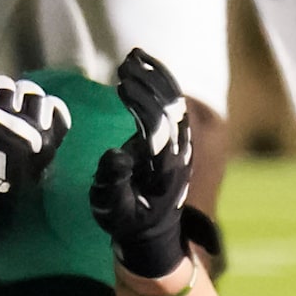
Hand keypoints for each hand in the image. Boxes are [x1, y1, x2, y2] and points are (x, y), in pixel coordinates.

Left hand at [0, 72, 70, 260]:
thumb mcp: (29, 173)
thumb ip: (38, 149)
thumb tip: (40, 127)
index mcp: (42, 143)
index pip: (55, 107)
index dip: (44, 105)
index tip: (34, 109)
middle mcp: (23, 124)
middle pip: (30, 90)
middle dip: (21, 94)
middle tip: (10, 102)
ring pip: (4, 84)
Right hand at [89, 47, 193, 277]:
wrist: (154, 238)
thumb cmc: (127, 223)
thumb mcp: (113, 209)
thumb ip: (114, 182)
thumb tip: (116, 153)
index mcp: (165, 169)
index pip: (157, 126)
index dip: (141, 103)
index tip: (120, 83)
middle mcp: (180, 154)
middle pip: (170, 110)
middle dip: (148, 84)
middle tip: (123, 64)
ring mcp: (182, 148)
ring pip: (176, 105)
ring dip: (157, 79)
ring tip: (134, 57)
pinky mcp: (178, 144)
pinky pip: (175, 108)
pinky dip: (162, 86)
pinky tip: (147, 69)